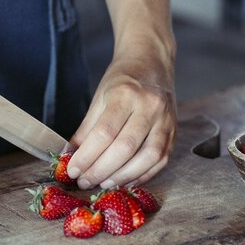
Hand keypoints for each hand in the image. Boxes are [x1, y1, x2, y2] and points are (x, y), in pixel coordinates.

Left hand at [68, 53, 176, 189]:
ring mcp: (166, 120)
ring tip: (104, 183)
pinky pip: (161, 161)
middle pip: (125, 147)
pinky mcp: (174, 132)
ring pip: (148, 157)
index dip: (87, 156)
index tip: (72, 170)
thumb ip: (86, 130)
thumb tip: (70, 157)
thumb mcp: (99, 98)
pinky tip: (125, 180)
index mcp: (126, 94)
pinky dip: (142, 175)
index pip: (104, 133)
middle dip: (102, 170)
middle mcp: (150, 106)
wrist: (152, 62)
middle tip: (85, 181)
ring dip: (123, 176)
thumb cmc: (123, 80)